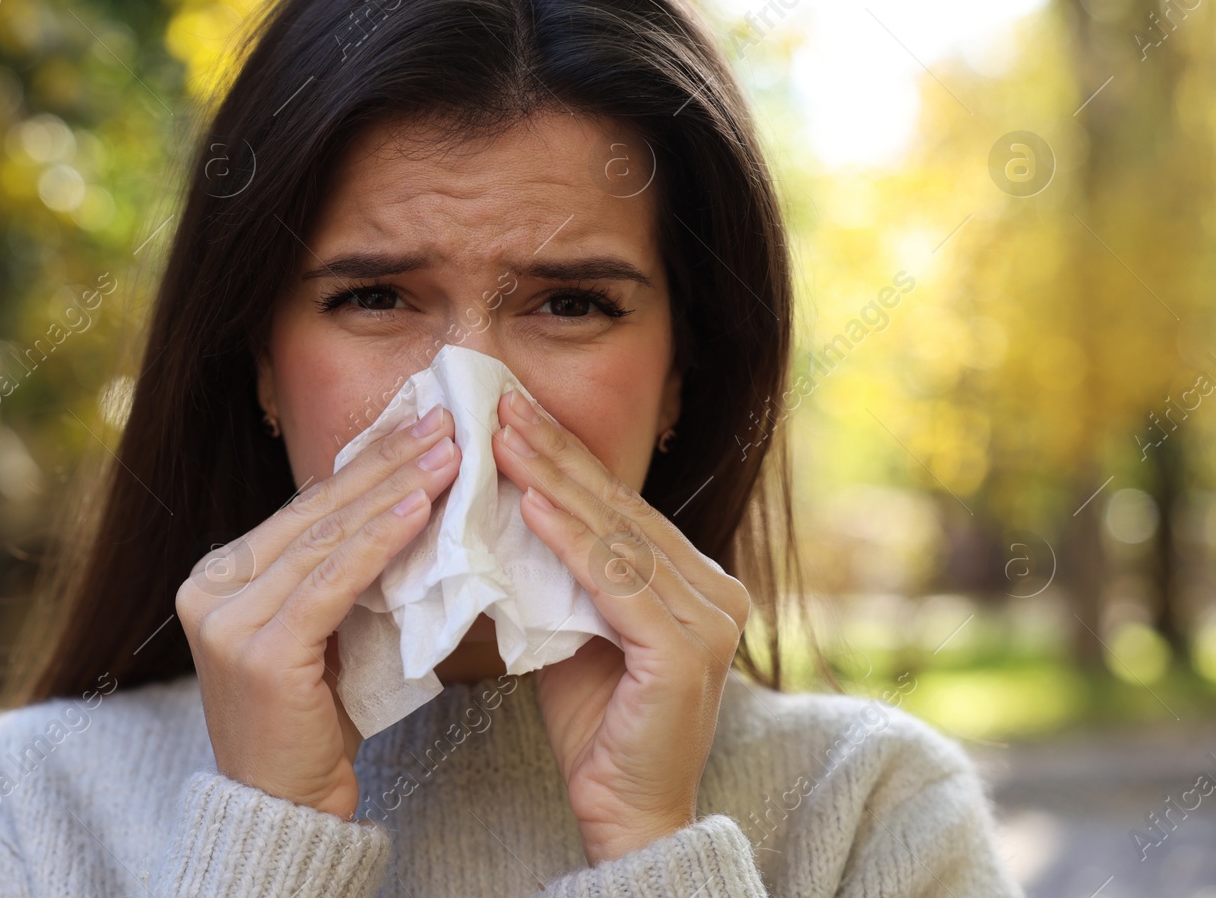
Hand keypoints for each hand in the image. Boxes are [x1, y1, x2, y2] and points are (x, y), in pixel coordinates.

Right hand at [174, 405, 460, 818]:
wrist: (284, 810)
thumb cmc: (311, 723)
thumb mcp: (317, 632)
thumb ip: (334, 572)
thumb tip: (398, 497)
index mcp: (217, 578)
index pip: (304, 509)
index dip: (365, 464)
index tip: (421, 428)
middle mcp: (210, 591)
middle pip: (316, 513)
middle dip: (386, 463)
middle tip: (445, 422)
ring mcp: (228, 622)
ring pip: (327, 539)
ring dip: (396, 491)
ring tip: (447, 456)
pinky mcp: (261, 652)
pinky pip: (333, 583)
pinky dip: (381, 542)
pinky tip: (419, 509)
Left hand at [491, 388, 750, 863]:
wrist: (625, 812)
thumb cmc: (596, 723)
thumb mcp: (575, 625)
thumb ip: (567, 571)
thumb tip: (518, 500)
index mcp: (695, 580)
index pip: (619, 505)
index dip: (565, 455)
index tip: (511, 412)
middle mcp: (715, 591)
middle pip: (618, 509)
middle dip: (553, 452)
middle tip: (500, 403)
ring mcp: (710, 620)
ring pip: (615, 536)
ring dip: (552, 481)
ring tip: (502, 438)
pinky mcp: (687, 652)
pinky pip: (616, 582)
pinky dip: (569, 541)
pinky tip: (530, 504)